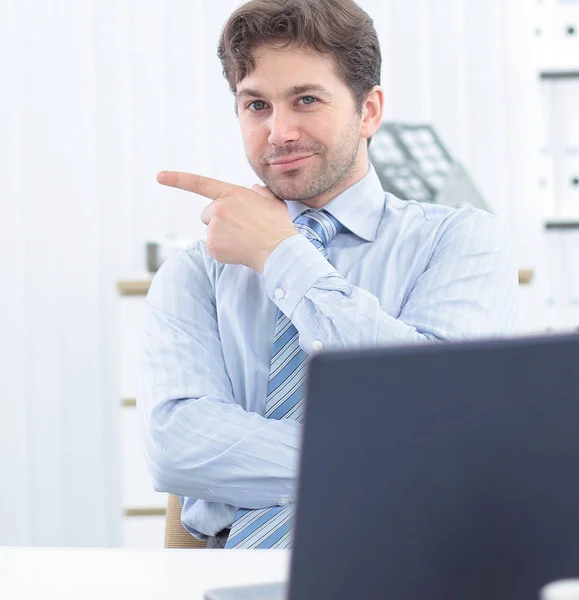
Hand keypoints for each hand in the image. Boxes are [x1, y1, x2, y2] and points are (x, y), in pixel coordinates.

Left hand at [157, 171, 297, 271]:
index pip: (199, 183)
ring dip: (223, 236)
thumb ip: (259, 193)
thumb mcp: (272, 201)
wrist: (279, 250)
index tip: (159, 176)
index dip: (177, 179)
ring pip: (211, 232)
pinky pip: (213, 248)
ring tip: (244, 240)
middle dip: (219, 221)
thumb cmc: (278, 226)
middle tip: (241, 229)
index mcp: (232, 193)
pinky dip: (224, 251)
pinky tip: (240, 250)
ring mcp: (214, 228)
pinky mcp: (212, 246)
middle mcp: (218, 208)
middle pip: (207, 214)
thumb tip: (253, 191)